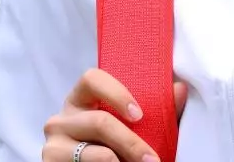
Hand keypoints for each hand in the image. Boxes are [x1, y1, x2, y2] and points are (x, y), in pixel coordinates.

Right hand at [42, 68, 188, 161]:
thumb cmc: (118, 148)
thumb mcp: (137, 129)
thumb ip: (159, 110)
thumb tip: (180, 89)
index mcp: (82, 99)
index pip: (92, 78)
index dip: (116, 93)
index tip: (140, 115)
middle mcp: (62, 117)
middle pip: (99, 121)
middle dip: (131, 142)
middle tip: (152, 160)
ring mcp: (53, 143)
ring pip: (93, 152)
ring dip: (121, 161)